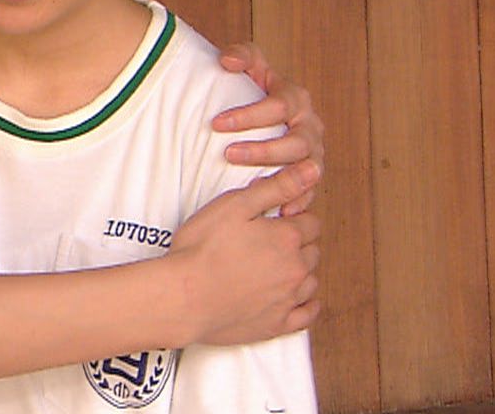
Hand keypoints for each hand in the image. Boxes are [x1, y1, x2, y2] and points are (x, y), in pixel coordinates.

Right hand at [168, 163, 322, 345]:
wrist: (182, 297)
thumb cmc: (201, 249)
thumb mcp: (235, 205)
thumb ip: (277, 187)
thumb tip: (312, 169)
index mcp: (287, 238)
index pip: (310, 222)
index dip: (292, 217)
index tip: (275, 219)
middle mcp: (295, 269)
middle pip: (312, 250)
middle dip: (297, 243)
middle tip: (269, 241)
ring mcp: (288, 299)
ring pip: (310, 280)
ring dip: (299, 271)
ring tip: (273, 266)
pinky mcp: (278, 324)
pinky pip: (307, 314)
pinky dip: (305, 305)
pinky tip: (293, 298)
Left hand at [213, 43, 324, 214]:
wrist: (263, 118)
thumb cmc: (253, 90)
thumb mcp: (249, 66)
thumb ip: (241, 55)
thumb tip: (226, 61)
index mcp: (297, 98)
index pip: (279, 106)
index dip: (249, 115)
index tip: (216, 123)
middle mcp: (310, 127)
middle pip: (295, 142)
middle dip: (261, 150)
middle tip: (227, 154)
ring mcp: (313, 155)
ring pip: (304, 171)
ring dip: (276, 178)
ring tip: (247, 184)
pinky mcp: (310, 178)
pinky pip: (308, 194)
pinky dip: (295, 203)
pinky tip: (275, 210)